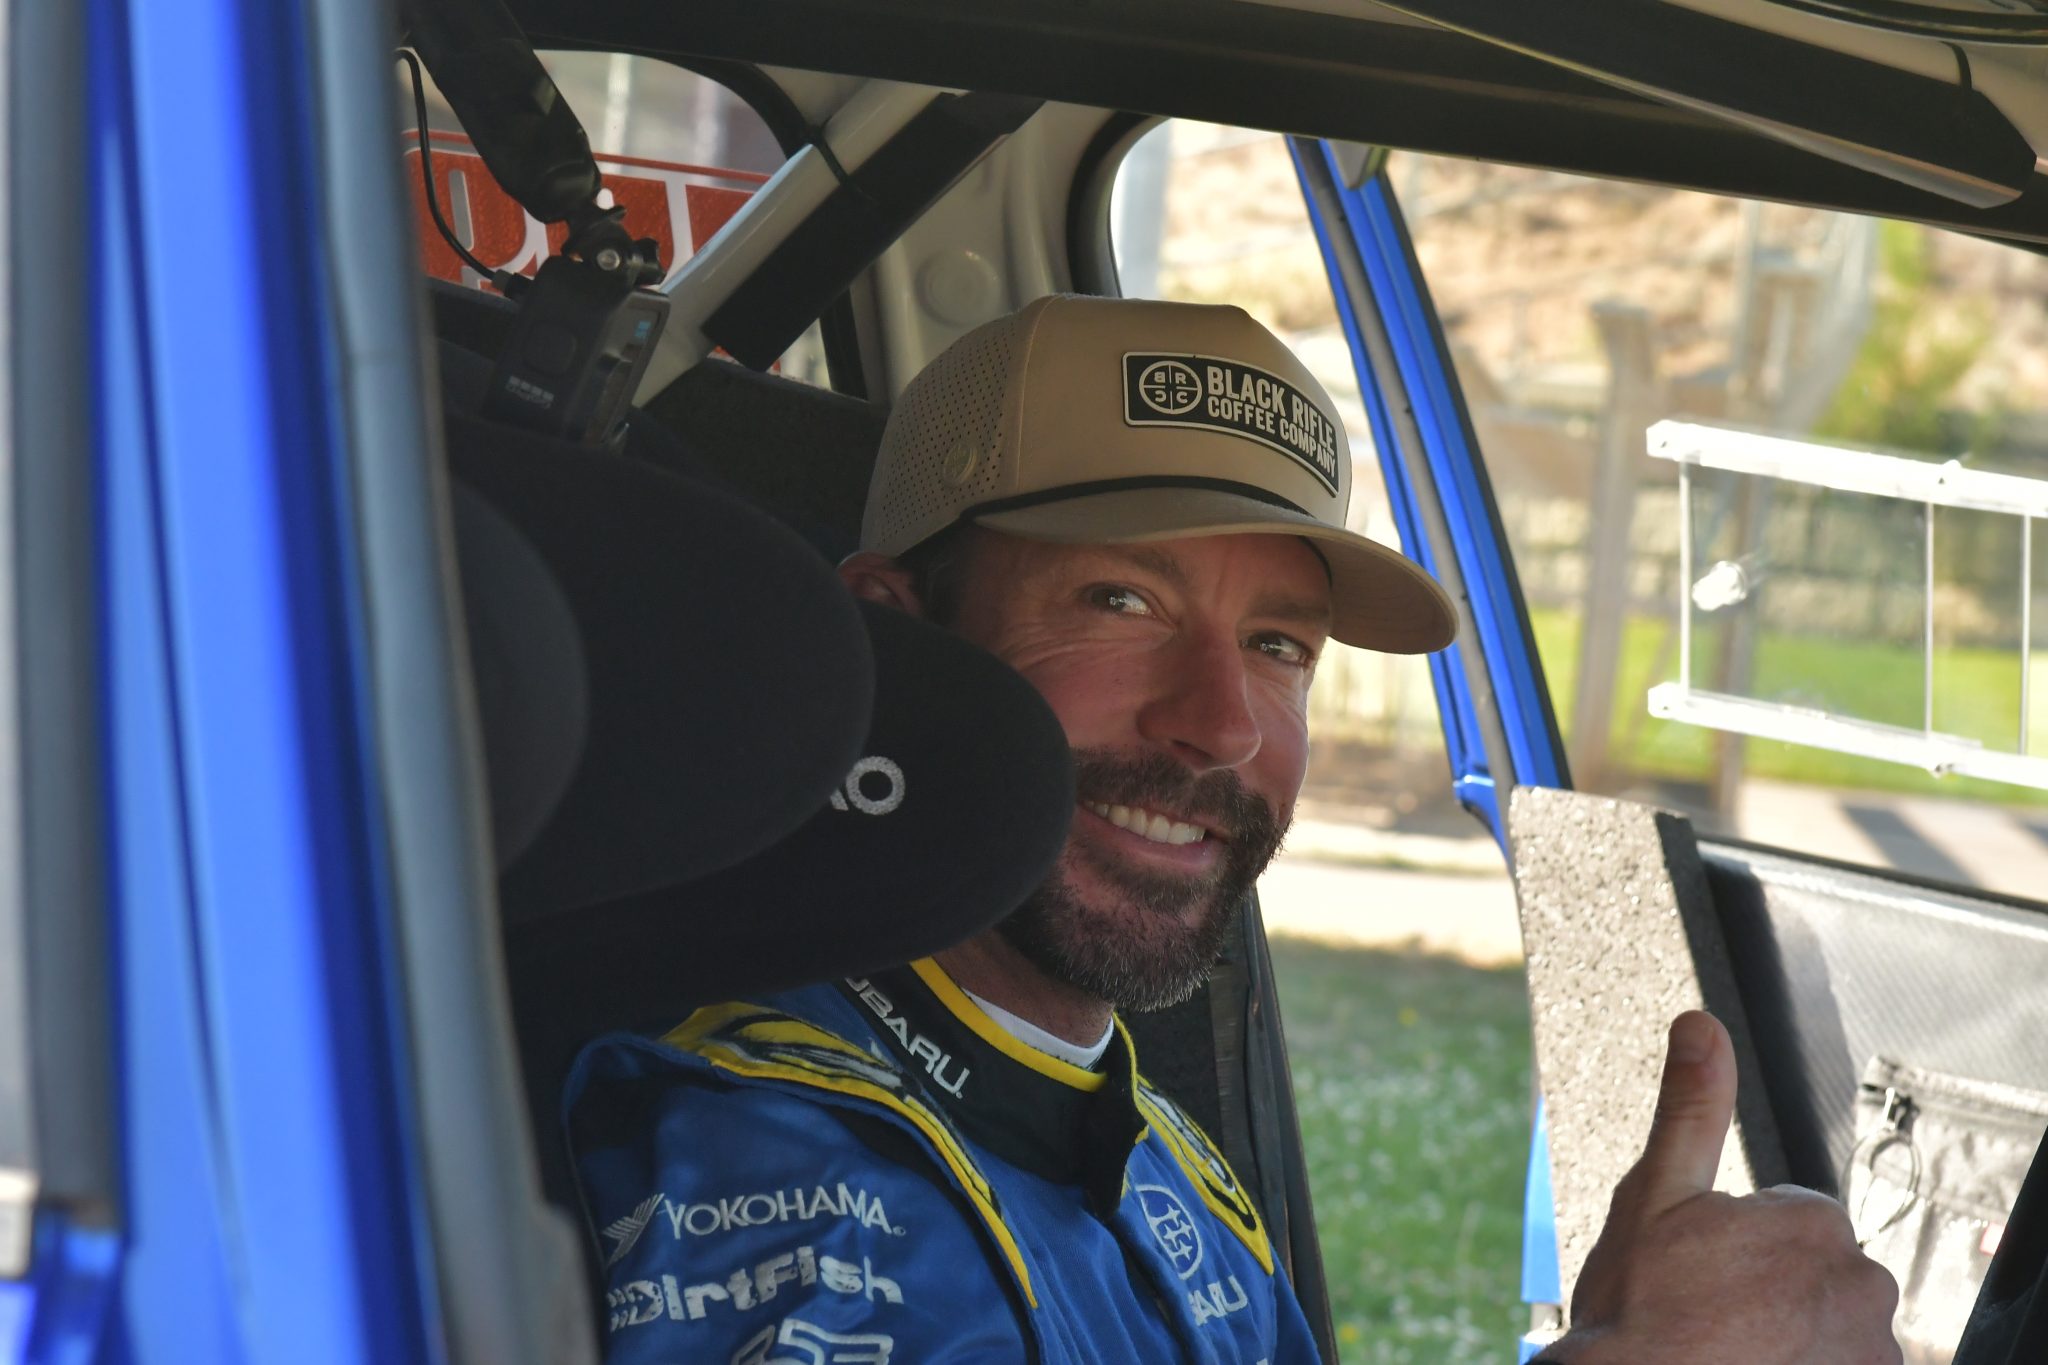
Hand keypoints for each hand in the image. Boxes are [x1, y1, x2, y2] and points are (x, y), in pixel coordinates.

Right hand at [1546, 1011, 1900, 1364]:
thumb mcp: (1653, 1195)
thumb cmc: (1638, 1310)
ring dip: (1792, 1340)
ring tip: (1727, 1351)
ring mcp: (1870, 1351)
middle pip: (1816, 1280)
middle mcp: (1861, 1285)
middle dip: (1771, 1294)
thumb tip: (1701, 1025)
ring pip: (1830, 1332)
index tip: (1699, 1276)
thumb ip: (1690, 1108)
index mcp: (1814, 1223)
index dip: (1735, 1249)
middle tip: (1709, 1317)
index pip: (1789, 1226)